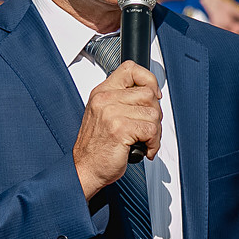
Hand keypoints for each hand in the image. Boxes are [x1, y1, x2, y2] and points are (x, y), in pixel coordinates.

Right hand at [72, 61, 161, 199]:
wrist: (84, 169)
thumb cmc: (96, 147)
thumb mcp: (104, 115)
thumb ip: (122, 101)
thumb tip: (151, 95)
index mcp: (102, 93)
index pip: (130, 68)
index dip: (148, 79)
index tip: (152, 95)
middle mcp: (105, 100)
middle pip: (148, 93)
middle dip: (155, 113)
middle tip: (147, 128)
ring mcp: (111, 113)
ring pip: (153, 113)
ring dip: (155, 132)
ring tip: (144, 140)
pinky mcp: (120, 129)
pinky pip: (151, 130)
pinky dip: (153, 143)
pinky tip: (144, 148)